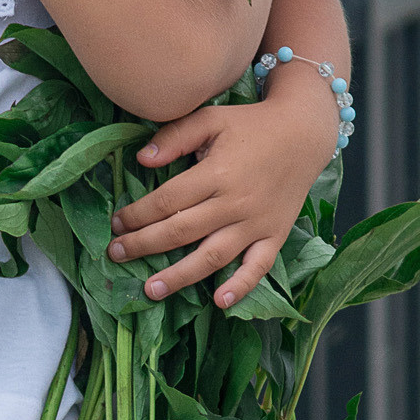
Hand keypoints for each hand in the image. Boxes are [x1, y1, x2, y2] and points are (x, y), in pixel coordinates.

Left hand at [109, 66, 340, 307]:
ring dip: (180, 276)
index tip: (116, 223)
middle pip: (181, 231)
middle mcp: (234, 203)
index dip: (136, 215)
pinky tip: (220, 301)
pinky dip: (241, 285)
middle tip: (115, 255)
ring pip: (213, 256)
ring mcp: (256, 223)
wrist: (304, 133)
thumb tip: (141, 160)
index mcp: (216, 173)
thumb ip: (175, 136)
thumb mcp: (211, 119)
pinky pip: (259, 266)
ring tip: (151, 290)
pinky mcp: (275, 235)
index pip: (166, 201)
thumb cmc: (251, 125)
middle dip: (144, 245)